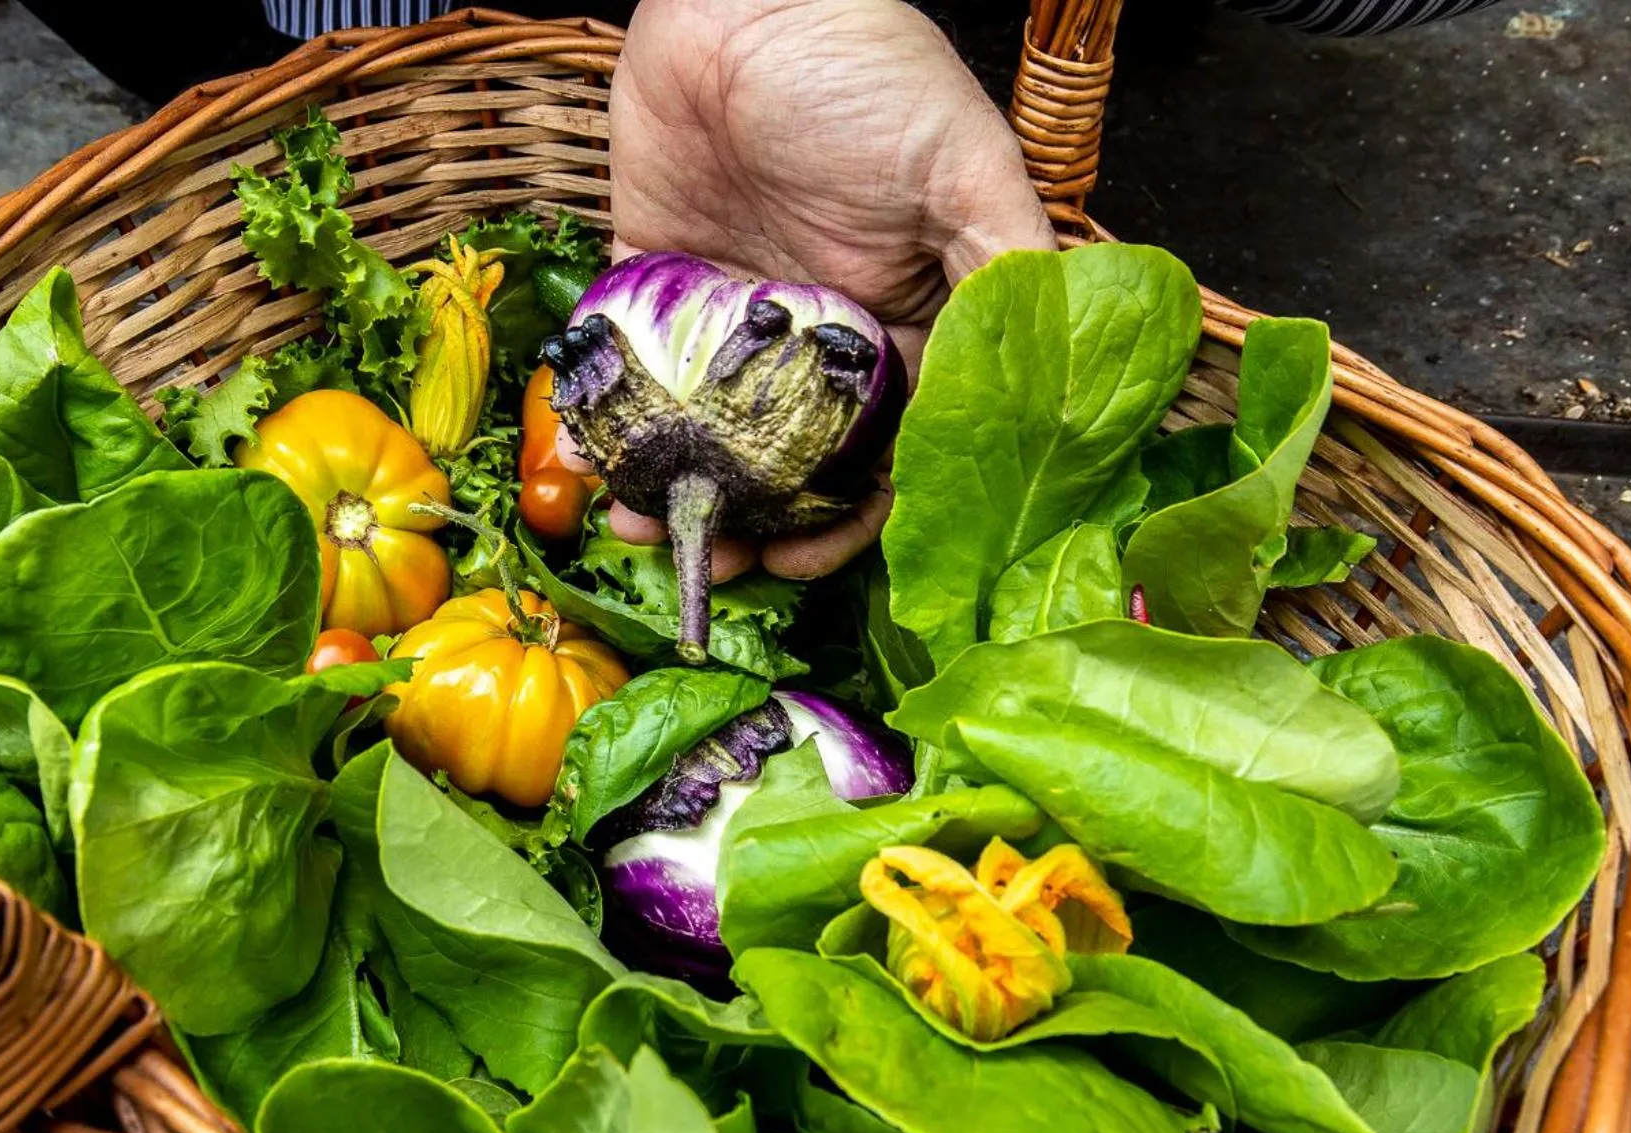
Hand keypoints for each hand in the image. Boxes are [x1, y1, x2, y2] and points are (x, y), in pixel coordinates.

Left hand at [561, 0, 1055, 580]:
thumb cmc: (867, 70)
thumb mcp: (961, 169)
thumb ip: (1004, 274)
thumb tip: (1037, 392)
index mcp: (904, 325)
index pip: (887, 454)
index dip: (852, 517)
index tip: (807, 556)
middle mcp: (818, 340)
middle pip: (791, 464)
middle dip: (756, 524)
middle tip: (717, 564)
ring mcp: (735, 321)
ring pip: (709, 437)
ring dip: (679, 494)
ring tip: (644, 533)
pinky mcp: (657, 287)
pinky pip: (634, 378)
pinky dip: (613, 427)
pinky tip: (593, 468)